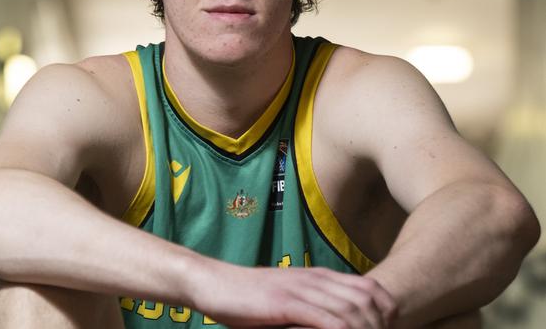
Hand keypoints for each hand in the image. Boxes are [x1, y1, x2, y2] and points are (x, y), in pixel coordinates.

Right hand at [189, 263, 397, 328]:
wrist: (215, 283)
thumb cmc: (249, 296)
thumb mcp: (288, 296)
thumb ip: (313, 306)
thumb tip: (337, 321)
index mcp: (318, 276)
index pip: (369, 287)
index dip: (386, 309)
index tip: (386, 328)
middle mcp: (314, 280)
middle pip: (366, 300)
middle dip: (379, 325)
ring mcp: (300, 290)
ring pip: (350, 311)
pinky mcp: (285, 304)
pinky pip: (325, 320)